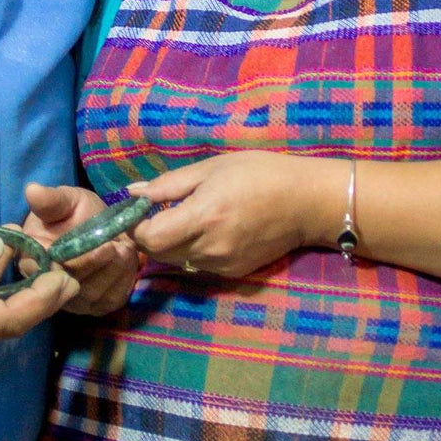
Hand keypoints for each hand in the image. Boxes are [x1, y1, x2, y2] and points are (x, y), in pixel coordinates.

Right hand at [21, 182, 140, 316]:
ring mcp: (74, 301)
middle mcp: (49, 288)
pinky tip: (126, 260)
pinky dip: (124, 279)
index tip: (101, 245)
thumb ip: (50, 200)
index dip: (77, 262)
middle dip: (99, 263)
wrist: (100, 225)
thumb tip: (31, 190)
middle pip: (74, 285)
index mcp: (33, 261)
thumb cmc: (76, 213)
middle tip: (115, 243)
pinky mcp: (96, 306)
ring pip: (94, 294)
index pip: (50, 272)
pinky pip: (111, 299)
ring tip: (123, 246)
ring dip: (114, 269)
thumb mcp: (65, 201)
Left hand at [128, 152, 338, 277]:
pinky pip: (199, 265)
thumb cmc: (260, 173)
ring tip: (187, 218)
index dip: (136, 226)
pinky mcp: (234, 274)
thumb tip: (133, 192)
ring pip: (177, 261)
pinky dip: (193, 250)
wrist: (306, 202)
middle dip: (151, 234)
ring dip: (171, 243)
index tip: (139, 210)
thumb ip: (170, 184)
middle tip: (159, 212)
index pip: (150, 238)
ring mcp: (223, 265)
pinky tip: (209, 230)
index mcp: (203, 217)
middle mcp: (210, 247)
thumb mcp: (212, 167)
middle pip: (159, 253)